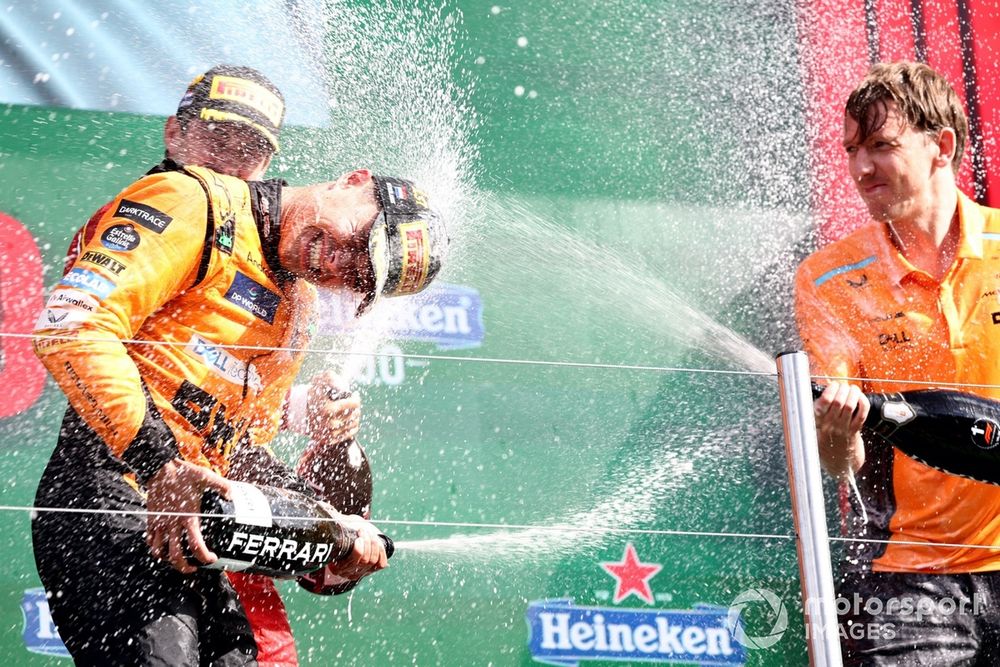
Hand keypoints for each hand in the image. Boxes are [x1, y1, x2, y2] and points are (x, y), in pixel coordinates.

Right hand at [145, 459, 231, 573]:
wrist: (159, 468)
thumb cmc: (183, 473)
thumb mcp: (206, 476)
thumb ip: (221, 486)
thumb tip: (233, 495)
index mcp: (189, 517)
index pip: (196, 546)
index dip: (204, 557)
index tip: (212, 559)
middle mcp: (173, 524)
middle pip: (175, 556)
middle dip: (184, 567)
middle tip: (194, 568)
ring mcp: (160, 523)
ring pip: (158, 552)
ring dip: (168, 560)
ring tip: (178, 560)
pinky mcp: (151, 519)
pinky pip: (150, 540)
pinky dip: (156, 548)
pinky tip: (164, 546)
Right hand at [307, 372, 360, 443]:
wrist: (299, 412)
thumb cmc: (312, 394)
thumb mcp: (319, 381)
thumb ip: (330, 377)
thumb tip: (341, 384)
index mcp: (328, 409)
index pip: (354, 404)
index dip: (356, 398)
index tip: (353, 395)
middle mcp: (330, 423)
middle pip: (355, 414)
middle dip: (355, 407)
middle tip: (351, 403)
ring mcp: (330, 433)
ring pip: (354, 424)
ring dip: (355, 416)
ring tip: (350, 411)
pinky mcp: (329, 440)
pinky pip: (349, 434)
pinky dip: (351, 427)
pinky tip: (347, 420)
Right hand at [324, 507, 387, 580]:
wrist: (354, 538)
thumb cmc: (343, 531)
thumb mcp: (336, 526)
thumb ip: (330, 518)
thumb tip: (322, 507)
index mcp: (337, 566)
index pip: (350, 563)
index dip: (358, 550)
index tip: (359, 536)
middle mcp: (349, 572)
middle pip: (364, 561)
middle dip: (367, 542)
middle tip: (364, 530)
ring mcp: (362, 571)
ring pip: (373, 561)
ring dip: (374, 544)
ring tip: (369, 534)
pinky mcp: (373, 569)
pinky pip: (381, 564)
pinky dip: (381, 552)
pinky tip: (376, 542)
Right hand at [814, 381, 867, 479]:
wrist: (837, 466)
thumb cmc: (824, 445)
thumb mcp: (811, 431)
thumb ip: (813, 415)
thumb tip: (818, 393)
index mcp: (816, 423)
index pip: (823, 402)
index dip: (830, 390)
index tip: (833, 385)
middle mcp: (829, 426)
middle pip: (839, 401)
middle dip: (843, 388)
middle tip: (844, 386)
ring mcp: (843, 429)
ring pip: (850, 405)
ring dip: (853, 393)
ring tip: (852, 389)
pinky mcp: (854, 432)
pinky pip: (862, 414)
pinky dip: (863, 403)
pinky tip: (861, 398)